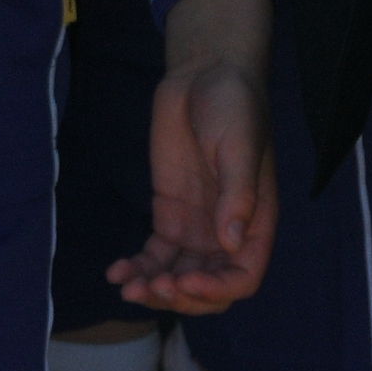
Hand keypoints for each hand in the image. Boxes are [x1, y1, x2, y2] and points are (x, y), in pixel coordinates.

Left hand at [114, 0, 278, 312]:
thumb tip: (232, 244)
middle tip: (151, 288)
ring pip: (178, 276)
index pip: (242, 277)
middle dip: (180, 296)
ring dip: (155, 289)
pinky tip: (116, 273)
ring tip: (127, 287)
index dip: (216, 290)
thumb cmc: (234, 106)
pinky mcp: (170, 215)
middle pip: (208, 286)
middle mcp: (227, 232)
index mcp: (255, 222)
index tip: (184, 281)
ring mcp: (197, 226)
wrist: (204, 74)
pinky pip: (156, 255)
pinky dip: (138, 268)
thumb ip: (237, 194)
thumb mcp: (239, 146)